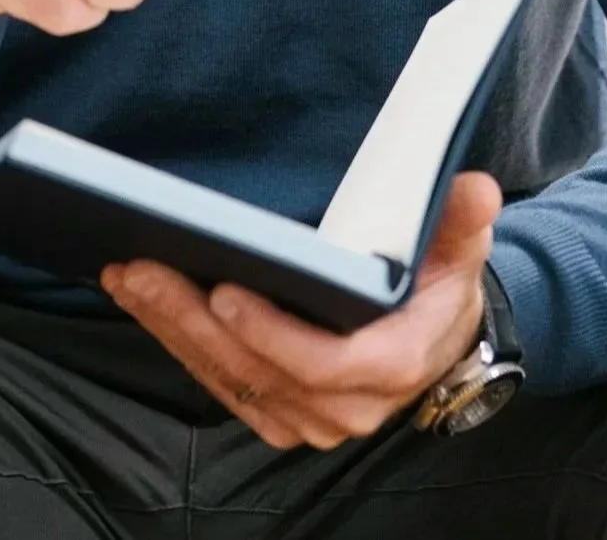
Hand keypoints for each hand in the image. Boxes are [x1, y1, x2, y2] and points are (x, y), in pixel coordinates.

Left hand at [102, 172, 501, 449]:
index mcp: (393, 364)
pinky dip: (178, 342)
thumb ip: (464, 220)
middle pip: (258, 370)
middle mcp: (347, 406)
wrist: (437, 336)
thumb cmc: (440, 285)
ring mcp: (308, 416)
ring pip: (229, 379)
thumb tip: (475, 190)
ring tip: (130, 276)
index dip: (270, 333)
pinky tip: (145, 300)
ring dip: (172, 328)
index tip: (223, 290)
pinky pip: (221, 383)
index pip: (324, 363)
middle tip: (145, 270)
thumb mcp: (460, 247)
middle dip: (193, 320)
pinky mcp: (278, 413)